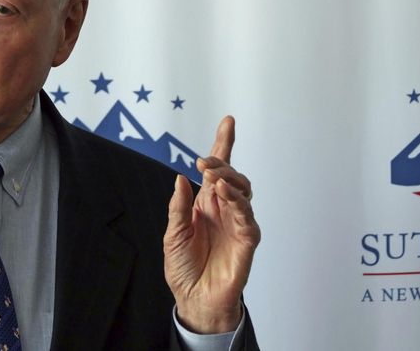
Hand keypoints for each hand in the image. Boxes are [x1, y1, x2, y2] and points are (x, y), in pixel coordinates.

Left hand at [163, 116, 260, 333]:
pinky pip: (247, 216)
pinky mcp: (247, 240)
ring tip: (213, 176)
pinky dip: (237, 201)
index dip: (224, 145)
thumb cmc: (184, 267)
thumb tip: (181, 177)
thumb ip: (178, 206)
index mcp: (205, 204)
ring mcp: (237, 223)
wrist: (194, 299)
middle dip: (221, 163)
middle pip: (232, 176)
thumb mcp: (173, 233)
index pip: (217, 170)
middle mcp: (223, 209)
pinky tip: (224, 194)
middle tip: (204, 163)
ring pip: (243, 191)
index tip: (228, 121)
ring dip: (229, 179)